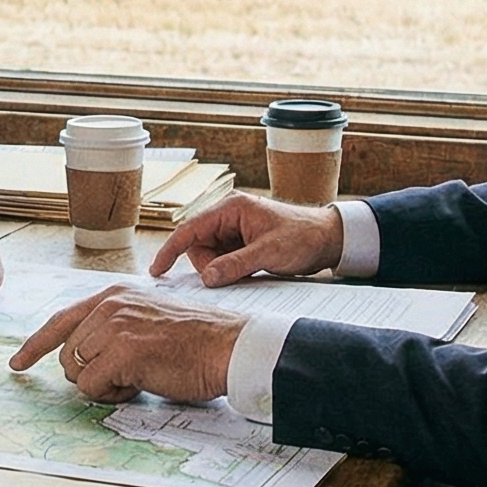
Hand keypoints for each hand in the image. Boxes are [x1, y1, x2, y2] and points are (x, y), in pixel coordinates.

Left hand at [8, 284, 243, 403]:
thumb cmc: (193, 341)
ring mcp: (114, 326)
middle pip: (65, 354)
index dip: (35, 345)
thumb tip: (80, 357)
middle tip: (125, 376)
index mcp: (113, 296)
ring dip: (102, 385)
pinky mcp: (123, 350)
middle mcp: (108, 306)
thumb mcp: (145, 320)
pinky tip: (138, 385)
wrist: (227, 346)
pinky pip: (92, 386)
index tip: (18, 363)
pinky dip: (111, 395)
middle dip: (88, 374)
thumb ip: (112, 329)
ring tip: (136, 377)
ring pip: (75, 372)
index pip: (60, 320)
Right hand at [148, 193, 344, 287]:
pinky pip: (223, 261)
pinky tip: (249, 272)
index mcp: (231, 208)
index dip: (170, 250)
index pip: (189, 229)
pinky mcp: (242, 245)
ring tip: (249, 270)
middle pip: (198, 246)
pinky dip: (230, 271)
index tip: (157, 270)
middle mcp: (228, 217)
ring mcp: (235, 231)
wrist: (329, 239)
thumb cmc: (303, 236)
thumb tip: (207, 278)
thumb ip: (236, 264)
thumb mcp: (269, 252)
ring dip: (221, 270)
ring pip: (210, 257)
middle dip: (208, 266)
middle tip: (234, 275)